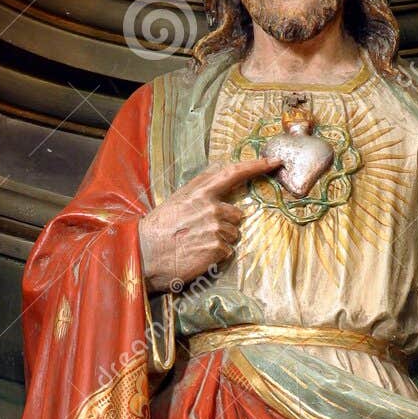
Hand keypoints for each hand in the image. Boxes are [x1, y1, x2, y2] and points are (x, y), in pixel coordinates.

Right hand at [138, 156, 279, 291]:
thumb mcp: (177, 200)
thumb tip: (219, 174)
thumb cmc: (157, 228)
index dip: (255, 166)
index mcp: (199, 191)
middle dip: (226, 224)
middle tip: (201, 232)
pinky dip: (215, 256)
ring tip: (195, 245)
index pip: (233, 173)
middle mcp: (211, 207)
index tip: (274, 162)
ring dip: (219, 241)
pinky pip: (226, 252)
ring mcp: (216, 229)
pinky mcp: (217, 249)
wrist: (143, 253)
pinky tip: (197, 255)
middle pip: (236, 215)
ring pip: (232, 235)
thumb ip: (200, 188)